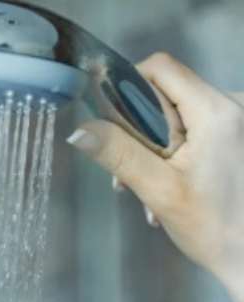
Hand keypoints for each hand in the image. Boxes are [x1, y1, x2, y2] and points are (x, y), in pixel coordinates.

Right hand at [67, 52, 243, 301]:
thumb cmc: (215, 227)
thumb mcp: (158, 189)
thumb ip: (118, 153)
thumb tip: (79, 129)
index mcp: (216, 110)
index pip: (160, 69)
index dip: (129, 89)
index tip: (116, 128)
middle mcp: (232, 104)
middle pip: (166, 93)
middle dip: (140, 131)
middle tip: (132, 175)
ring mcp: (237, 119)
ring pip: (177, 113)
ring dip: (154, 149)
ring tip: (149, 190)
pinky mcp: (236, 135)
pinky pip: (193, 128)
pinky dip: (174, 153)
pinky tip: (169, 187)